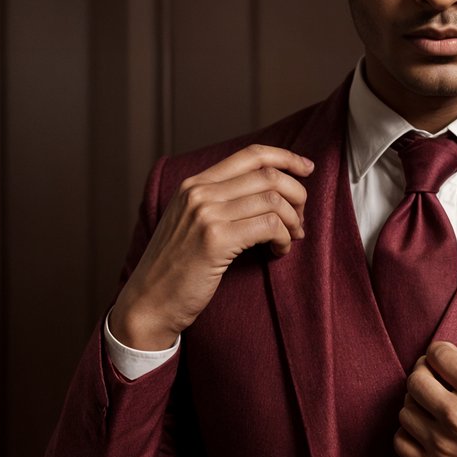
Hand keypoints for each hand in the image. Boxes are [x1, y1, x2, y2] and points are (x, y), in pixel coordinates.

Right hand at [110, 144, 313, 348]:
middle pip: (268, 175)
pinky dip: (283, 238)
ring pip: (273, 199)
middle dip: (297, 196)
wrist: (149, 302)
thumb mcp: (191, 224)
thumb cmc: (176, 270)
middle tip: (300, 221)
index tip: (307, 168)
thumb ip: (220, 204)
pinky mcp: (215, 239)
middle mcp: (199, 192)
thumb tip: (269, 193)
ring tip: (290, 239)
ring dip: (293, 221)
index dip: (286, 157)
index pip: (250, 155)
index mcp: (194, 184)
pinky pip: (269, 226)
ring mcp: (206, 213)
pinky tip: (279, 252)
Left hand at [394, 340, 456, 456]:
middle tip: (435, 379)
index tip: (443, 358)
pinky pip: (400, 441)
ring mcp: (441, 444)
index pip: (438, 354)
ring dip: (417, 404)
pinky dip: (409, 432)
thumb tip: (456, 360)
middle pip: (416, 379)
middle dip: (424, 373)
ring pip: (406, 409)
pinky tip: (426, 431)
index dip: (440, 352)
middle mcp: (456, 414)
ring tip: (433, 408)